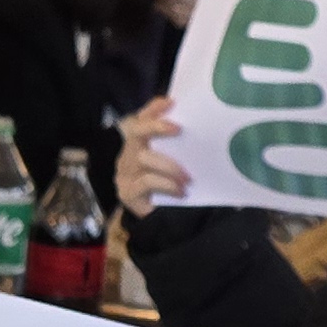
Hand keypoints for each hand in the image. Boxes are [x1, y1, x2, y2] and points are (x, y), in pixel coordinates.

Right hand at [116, 96, 189, 215]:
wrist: (161, 224)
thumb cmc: (170, 188)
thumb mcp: (175, 164)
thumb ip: (178, 149)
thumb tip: (201, 131)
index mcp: (139, 145)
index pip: (141, 119)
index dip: (152, 109)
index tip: (171, 102)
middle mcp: (128, 155)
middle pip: (136, 132)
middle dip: (156, 126)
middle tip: (178, 129)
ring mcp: (125, 173)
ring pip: (144, 157)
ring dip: (170, 166)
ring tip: (188, 178)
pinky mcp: (127, 191)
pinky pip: (147, 181)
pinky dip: (167, 185)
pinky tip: (181, 192)